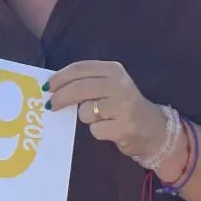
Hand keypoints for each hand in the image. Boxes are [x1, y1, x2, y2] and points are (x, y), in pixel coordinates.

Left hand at [47, 60, 163, 158]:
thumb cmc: (123, 105)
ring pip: (85, 111)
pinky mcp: (123, 127)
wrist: (153, 129)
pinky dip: (97, 131)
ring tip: (100, 118)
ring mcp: (123, 106)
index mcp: (113, 70)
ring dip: (85, 117)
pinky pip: (95, 130)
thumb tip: (53, 87)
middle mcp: (119, 85)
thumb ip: (86, 82)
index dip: (60, 77)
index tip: (47, 87)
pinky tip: (110, 129)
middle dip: (60, 97)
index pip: (79, 69)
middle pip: (79, 88)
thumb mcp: (109, 85)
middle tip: (50, 105)